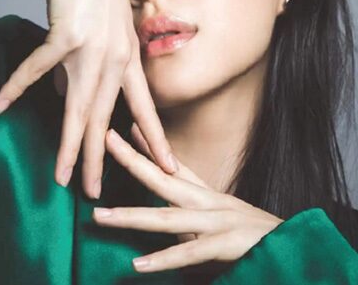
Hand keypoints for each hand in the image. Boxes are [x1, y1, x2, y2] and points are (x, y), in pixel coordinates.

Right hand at [0, 0, 176, 197]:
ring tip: (62, 176)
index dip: (155, 140)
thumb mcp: (106, 30)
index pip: (144, 108)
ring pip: (78, 107)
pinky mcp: (66, 35)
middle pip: (106, 119)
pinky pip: (38, 68)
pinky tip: (2, 103)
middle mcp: (114, 59)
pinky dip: (18, 85)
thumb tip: (62, 94)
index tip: (169, 167)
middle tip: (96, 192)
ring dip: (69, 144)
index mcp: (128, 58)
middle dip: (101, 159)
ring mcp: (91, 49)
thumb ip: (90, 66)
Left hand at [93, 125, 283, 272]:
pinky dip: (163, 259)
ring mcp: (217, 222)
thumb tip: (166, 199)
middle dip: (133, 160)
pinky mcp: (226, 246)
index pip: (173, 165)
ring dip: (132, 217)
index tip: (125, 127)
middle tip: (106, 141)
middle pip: (164, 179)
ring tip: (101, 217)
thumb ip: (191, 204)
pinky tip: (138, 265)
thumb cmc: (249, 232)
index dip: (149, 146)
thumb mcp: (218, 212)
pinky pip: (190, 254)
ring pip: (168, 218)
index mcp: (206, 194)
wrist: (291, 248)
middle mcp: (209, 202)